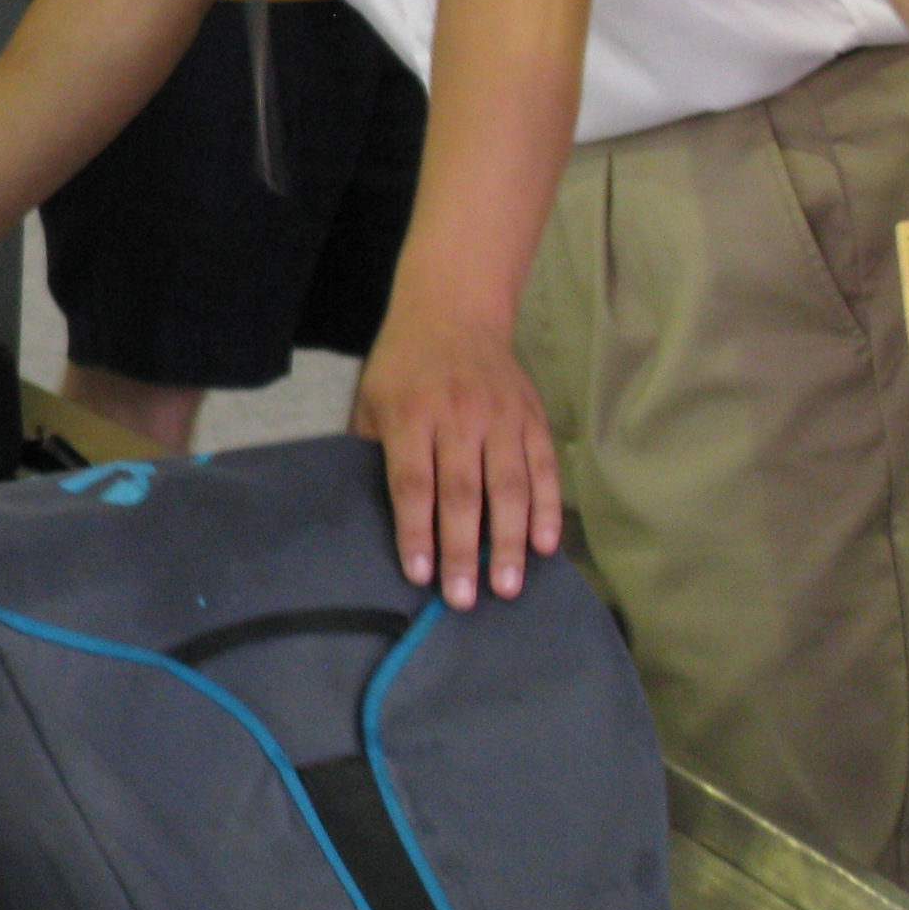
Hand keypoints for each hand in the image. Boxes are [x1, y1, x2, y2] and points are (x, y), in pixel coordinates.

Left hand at [348, 310, 563, 610]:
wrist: (454, 311)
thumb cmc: (403, 364)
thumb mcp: (371, 398)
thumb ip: (370, 449)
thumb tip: (362, 509)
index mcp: (410, 416)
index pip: (413, 483)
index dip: (417, 531)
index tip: (420, 575)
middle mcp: (457, 417)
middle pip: (462, 493)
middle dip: (463, 550)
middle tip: (464, 598)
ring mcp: (500, 418)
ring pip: (509, 487)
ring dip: (510, 541)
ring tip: (508, 586)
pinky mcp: (532, 418)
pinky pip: (544, 469)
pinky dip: (546, 508)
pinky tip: (544, 545)